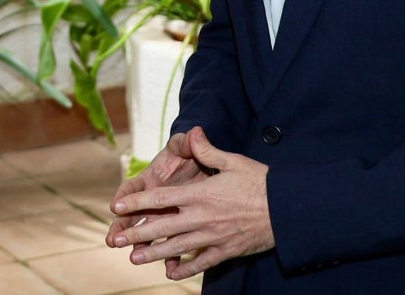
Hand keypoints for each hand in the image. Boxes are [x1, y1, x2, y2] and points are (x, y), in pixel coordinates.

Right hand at [105, 130, 207, 251]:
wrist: (201, 167)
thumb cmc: (188, 154)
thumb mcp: (186, 147)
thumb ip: (186, 142)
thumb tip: (193, 132)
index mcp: (150, 179)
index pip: (133, 187)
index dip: (125, 196)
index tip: (115, 205)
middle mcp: (152, 199)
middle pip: (133, 214)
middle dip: (122, 227)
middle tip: (112, 241)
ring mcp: (163, 214)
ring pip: (148, 231)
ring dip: (140, 244)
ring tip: (134, 257)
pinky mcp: (177, 225)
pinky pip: (171, 242)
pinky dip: (170, 255)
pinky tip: (171, 268)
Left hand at [107, 126, 274, 279]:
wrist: (288, 209)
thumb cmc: (260, 181)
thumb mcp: (233, 161)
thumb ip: (207, 150)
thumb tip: (192, 131)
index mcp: (201, 194)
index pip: (161, 199)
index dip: (137, 203)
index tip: (117, 207)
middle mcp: (202, 217)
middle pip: (163, 227)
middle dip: (137, 234)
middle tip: (116, 240)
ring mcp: (213, 237)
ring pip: (177, 248)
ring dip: (154, 254)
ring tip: (135, 258)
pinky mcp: (226, 251)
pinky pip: (202, 263)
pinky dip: (186, 269)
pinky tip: (171, 273)